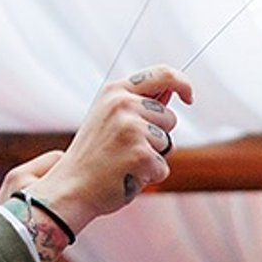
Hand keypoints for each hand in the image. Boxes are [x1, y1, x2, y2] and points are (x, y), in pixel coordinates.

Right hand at [30, 69, 192, 233]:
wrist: (72, 186)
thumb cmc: (94, 156)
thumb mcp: (109, 118)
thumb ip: (137, 104)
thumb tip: (171, 93)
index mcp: (116, 91)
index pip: (162, 75)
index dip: (182, 83)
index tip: (189, 97)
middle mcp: (123, 104)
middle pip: (169, 117)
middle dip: (158, 136)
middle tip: (127, 149)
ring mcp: (132, 128)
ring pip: (168, 143)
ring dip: (153, 158)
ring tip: (124, 161)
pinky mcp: (141, 154)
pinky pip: (163, 168)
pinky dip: (150, 176)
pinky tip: (127, 175)